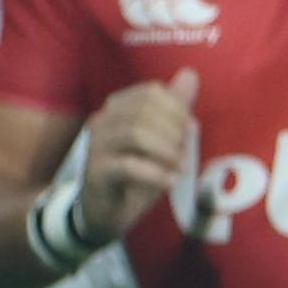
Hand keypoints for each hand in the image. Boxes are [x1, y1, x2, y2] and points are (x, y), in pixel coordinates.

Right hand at [76, 68, 196, 241]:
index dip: (176, 109)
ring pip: (134, 134)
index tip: (190, 131)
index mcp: (118, 109)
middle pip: (143, 111)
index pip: (150, 93)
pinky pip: (127, 166)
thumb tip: (190, 74)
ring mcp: (97, 147)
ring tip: (181, 167)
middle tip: (186, 153)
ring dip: (166, 151)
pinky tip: (170, 183)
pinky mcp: (97, 173)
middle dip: (172, 130)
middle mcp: (103, 122)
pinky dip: (155, 174)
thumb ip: (174, 109)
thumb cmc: (136, 175)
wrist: (105, 213)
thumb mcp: (161, 141)